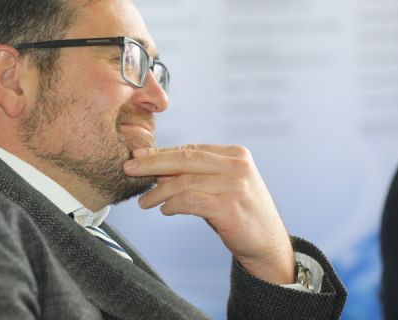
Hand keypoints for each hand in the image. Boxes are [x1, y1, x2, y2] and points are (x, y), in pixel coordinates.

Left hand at [124, 144, 293, 284]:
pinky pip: (189, 201)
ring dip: (158, 192)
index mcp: (235, 154)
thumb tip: (155, 168)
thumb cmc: (240, 214)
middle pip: (184, 159)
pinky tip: (164, 210)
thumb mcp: (221, 187)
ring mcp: (235, 185)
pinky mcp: (229, 207)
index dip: (162, 153)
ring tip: (144, 202)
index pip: (190, 150)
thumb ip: (195, 175)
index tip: (138, 156)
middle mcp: (237, 165)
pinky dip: (172, 204)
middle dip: (152, 163)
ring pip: (184, 181)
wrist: (268, 246)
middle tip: (129, 168)